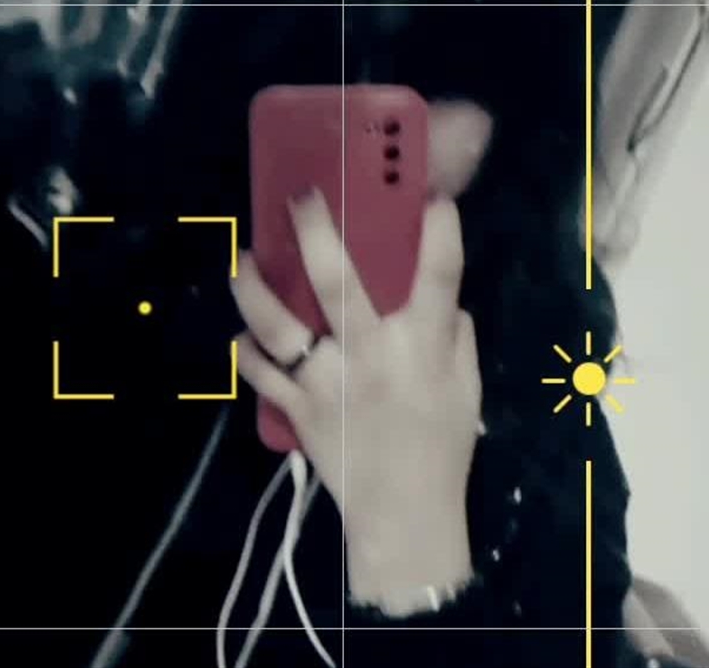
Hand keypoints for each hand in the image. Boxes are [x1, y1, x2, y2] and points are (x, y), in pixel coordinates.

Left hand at [231, 101, 492, 615]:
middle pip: (338, 282)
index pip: (438, 274)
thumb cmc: (441, 446)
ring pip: (278, 323)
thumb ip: (454, 335)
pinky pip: (258, 371)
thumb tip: (442, 297)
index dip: (438, 228)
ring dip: (254, 288)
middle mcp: (370, 355)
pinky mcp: (296, 407)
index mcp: (422, 346)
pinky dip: (245, 350)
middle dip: (316, 232)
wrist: (404, 515)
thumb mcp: (465, 387)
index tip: (431, 193)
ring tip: (242, 261)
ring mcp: (326, 381)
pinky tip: (243, 334)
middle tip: (300, 197)